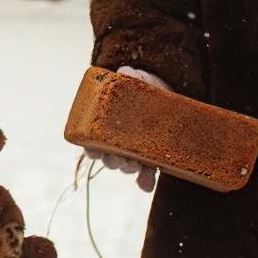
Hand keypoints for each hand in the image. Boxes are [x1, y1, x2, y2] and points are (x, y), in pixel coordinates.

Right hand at [85, 69, 170, 191]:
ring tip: (136, 164)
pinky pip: (146, 177)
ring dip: (129, 169)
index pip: (91, 143)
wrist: (166, 93)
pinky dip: (145, 182)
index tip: (94, 150)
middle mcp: (117, 143)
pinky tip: (146, 185)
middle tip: (120, 157)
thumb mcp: (137, 79)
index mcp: (106, 127)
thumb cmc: (143, 87)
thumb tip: (125, 72)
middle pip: (108, 159)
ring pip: (126, 168)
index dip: (90, 149)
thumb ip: (129, 75)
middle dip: (113, 161)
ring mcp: (135, 152)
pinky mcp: (153, 159)